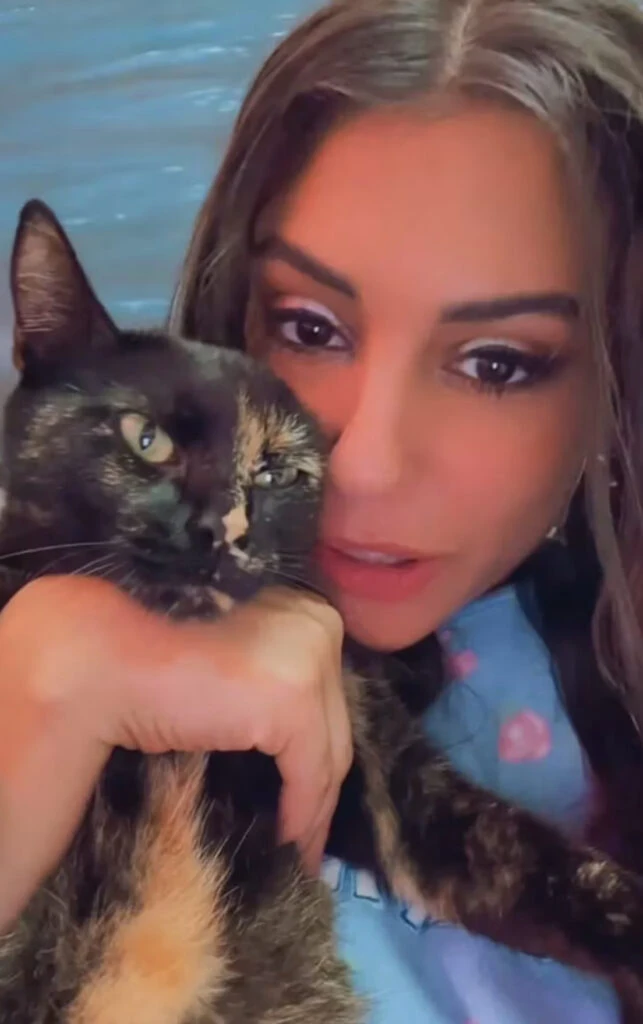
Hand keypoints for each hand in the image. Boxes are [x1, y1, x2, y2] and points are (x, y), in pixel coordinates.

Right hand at [0, 576, 349, 927]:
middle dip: (323, 785)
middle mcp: (320, 624)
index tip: (313, 798)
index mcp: (306, 607)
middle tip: (310, 837)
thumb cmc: (163, 666)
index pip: (329, 694)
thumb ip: (272, 686)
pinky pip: (311, 775)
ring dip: (315, 809)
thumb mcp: (238, 669)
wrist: (112, 662)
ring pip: (330, 752)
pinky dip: (301, 815)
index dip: (322, 750)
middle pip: (335, 723)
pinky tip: (287, 842)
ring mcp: (310, 660)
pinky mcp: (293, 701)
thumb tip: (303, 749)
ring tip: (299, 849)